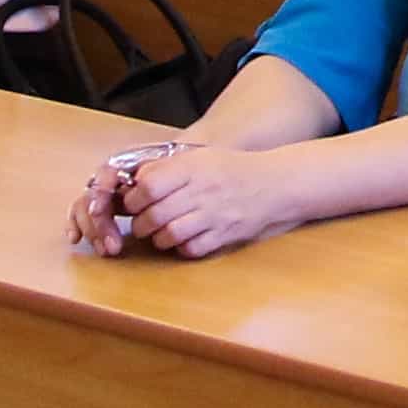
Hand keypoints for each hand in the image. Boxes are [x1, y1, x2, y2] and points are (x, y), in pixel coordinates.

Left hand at [78, 138, 302, 259]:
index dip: (133, 198)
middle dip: (140, 224)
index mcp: (192, 167)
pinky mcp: (224, 235)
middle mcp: (202, 191)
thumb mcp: (199, 157)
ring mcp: (214, 215)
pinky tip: (183, 240)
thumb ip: (167, 167)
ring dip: (158, 239)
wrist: (273, 184)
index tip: (133, 202)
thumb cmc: (231, 169)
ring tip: (160, 233)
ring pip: (169, 236)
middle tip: (142, 222)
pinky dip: (181, 248)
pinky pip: (191, 249)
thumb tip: (135, 180)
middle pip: (154, 216)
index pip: (149, 185)